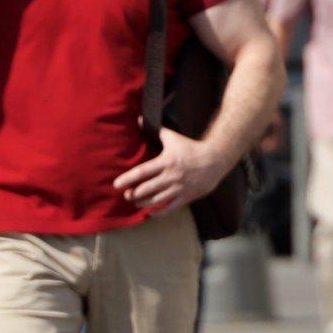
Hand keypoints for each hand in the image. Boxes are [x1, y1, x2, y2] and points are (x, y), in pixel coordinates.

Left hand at [114, 128, 228, 214]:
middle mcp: (171, 176)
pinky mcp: (186, 196)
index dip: (128, 178)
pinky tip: (150, 214)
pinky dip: (159, 213)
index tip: (116, 184)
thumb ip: (156, 130)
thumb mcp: (174, 137)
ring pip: (156, 200)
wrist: (215, 160)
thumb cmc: (191, 148)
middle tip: (126, 195)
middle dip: (134, 194)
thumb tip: (140, 119)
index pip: (143, 172)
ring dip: (143, 203)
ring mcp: (179, 187)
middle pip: (147, 189)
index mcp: (166, 161)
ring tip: (135, 203)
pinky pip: (170, 208)